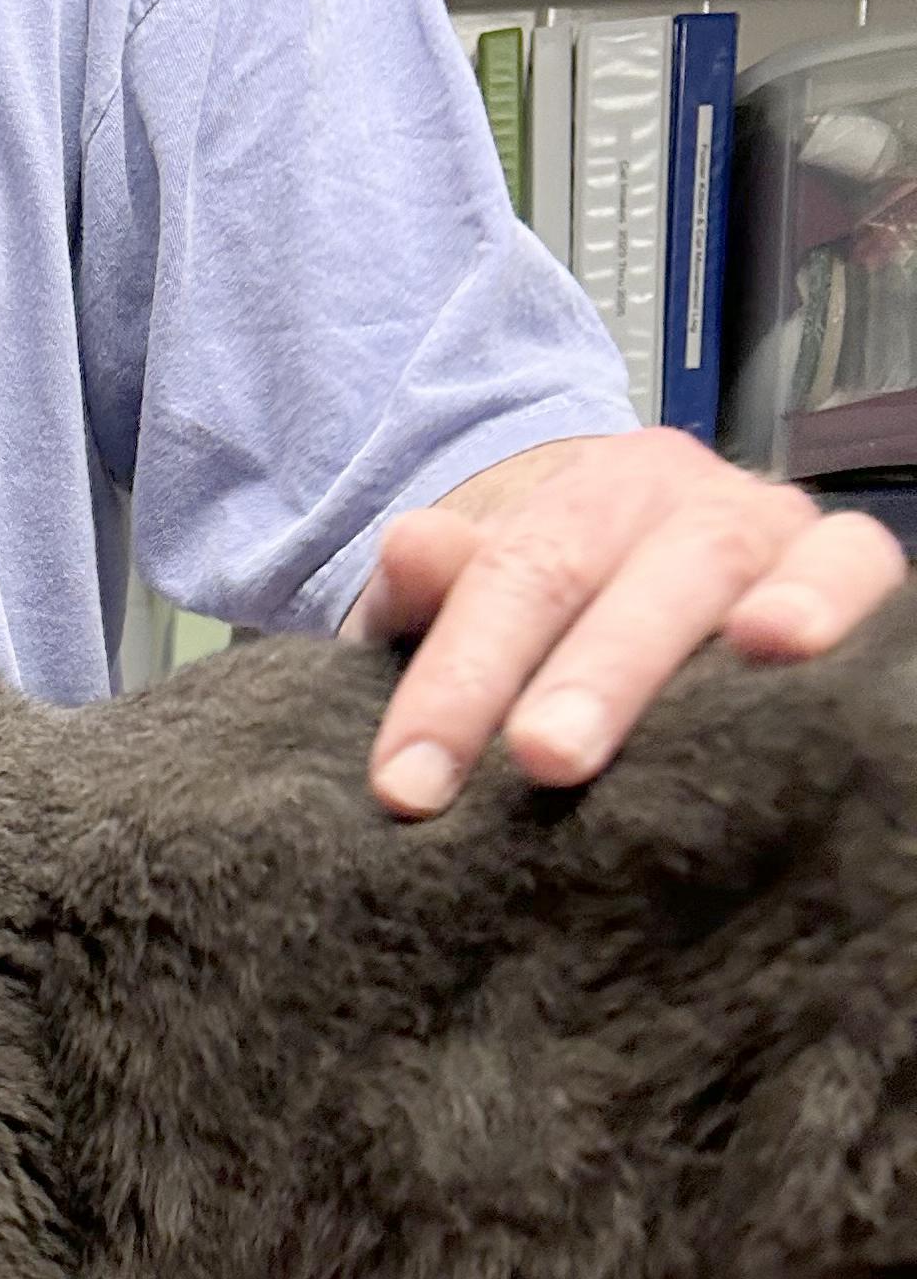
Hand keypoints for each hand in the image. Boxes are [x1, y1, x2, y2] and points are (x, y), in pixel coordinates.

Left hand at [350, 428, 904, 815]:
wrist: (656, 598)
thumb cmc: (556, 628)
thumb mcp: (485, 606)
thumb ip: (439, 591)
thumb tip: (410, 547)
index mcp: (600, 493)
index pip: (522, 575)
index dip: (459, 680)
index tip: (406, 785)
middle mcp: (704, 509)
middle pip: (650, 577)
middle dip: (598, 671)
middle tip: (545, 758)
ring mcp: (790, 550)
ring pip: (773, 572)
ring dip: (760, 617)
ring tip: (759, 649)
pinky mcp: (861, 596)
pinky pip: (870, 597)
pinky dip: (847, 615)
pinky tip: (817, 655)